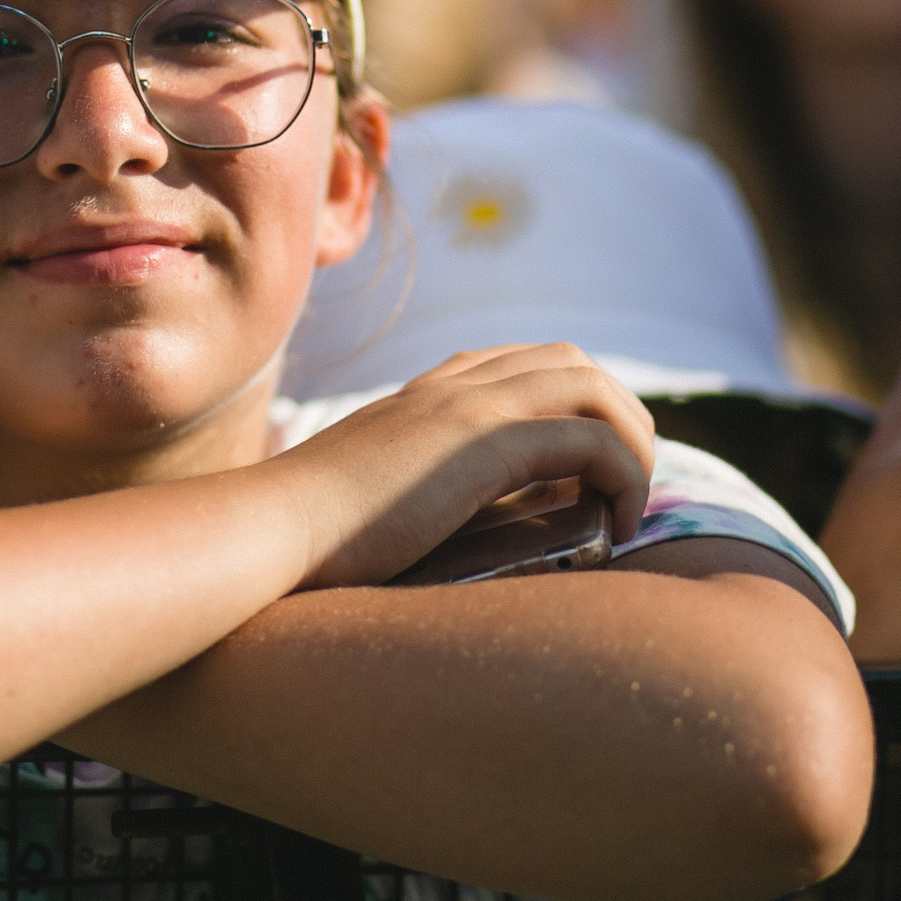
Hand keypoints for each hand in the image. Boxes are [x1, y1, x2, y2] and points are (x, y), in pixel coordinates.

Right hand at [271, 343, 653, 590]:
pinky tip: (618, 526)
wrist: (268, 529)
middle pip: (571, 363)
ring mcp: (469, 404)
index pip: (524, 365)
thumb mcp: (367, 498)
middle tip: (622, 488)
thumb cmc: (304, 538)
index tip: (582, 477)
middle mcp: (452, 383)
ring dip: (632, 442)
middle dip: (616, 417)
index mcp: (424, 393)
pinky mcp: (486, 440)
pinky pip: (595, 439)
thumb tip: (453, 531)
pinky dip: (627, 477)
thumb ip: (413, 492)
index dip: (570, 408)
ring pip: (594, 387)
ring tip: (629, 507)